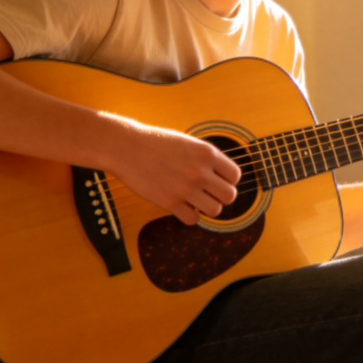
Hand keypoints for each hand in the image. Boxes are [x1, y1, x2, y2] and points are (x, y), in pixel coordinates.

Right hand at [110, 122, 241, 226]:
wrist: (127, 148)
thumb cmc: (157, 143)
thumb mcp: (188, 142)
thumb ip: (206, 158)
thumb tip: (223, 176)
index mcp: (206, 153)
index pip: (235, 175)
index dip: (228, 180)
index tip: (217, 180)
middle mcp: (199, 171)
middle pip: (230, 196)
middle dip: (221, 197)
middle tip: (209, 193)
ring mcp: (185, 188)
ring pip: (215, 211)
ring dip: (207, 208)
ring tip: (196, 200)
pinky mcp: (170, 202)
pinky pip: (193, 219)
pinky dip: (190, 216)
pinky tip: (182, 206)